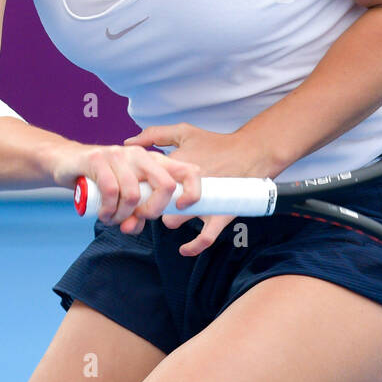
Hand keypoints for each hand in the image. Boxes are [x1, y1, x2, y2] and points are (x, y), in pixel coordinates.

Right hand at [49, 140, 201, 235]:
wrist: (67, 162)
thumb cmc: (101, 181)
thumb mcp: (125, 195)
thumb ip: (135, 212)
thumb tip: (134, 227)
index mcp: (154, 161)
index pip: (188, 170)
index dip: (193, 191)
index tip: (182, 208)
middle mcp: (140, 154)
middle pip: (165, 185)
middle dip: (153, 211)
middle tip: (137, 219)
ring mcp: (119, 155)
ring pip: (134, 194)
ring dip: (123, 215)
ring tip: (113, 218)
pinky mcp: (97, 159)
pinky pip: (111, 191)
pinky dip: (109, 210)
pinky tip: (104, 214)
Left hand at [124, 123, 276, 256]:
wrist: (252, 152)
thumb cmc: (217, 142)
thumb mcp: (184, 131)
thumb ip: (154, 134)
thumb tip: (129, 142)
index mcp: (177, 165)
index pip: (147, 183)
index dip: (139, 190)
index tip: (135, 192)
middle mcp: (188, 185)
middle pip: (156, 204)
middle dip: (153, 206)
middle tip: (154, 204)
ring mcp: (204, 202)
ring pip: (174, 220)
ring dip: (170, 219)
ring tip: (173, 213)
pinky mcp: (221, 215)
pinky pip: (205, 238)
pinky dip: (192, 247)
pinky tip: (183, 249)